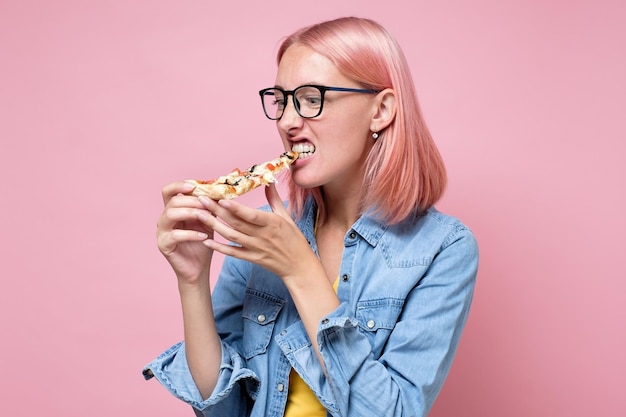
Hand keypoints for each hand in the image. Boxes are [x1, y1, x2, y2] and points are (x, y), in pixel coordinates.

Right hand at [156, 181, 215, 284]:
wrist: (199, 268)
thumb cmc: (203, 243)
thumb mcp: (209, 221)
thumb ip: (209, 207)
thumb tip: (218, 190)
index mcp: (173, 210)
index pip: (169, 191)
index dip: (179, 185)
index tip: (194, 185)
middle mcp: (164, 219)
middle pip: (172, 201)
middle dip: (192, 200)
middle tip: (208, 204)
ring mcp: (161, 232)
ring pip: (170, 214)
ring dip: (190, 213)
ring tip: (206, 217)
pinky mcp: (163, 245)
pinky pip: (174, 235)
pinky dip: (191, 234)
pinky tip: (204, 237)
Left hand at [197, 184, 317, 281]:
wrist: (299, 266)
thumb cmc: (294, 239)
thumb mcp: (286, 217)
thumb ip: (274, 199)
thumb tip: (268, 181)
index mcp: (272, 223)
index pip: (250, 215)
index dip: (235, 208)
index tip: (221, 198)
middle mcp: (263, 236)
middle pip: (236, 222)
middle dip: (217, 211)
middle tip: (201, 199)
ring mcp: (256, 248)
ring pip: (231, 236)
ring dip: (214, 226)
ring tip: (198, 215)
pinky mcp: (252, 259)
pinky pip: (233, 253)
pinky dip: (219, 247)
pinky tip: (205, 240)